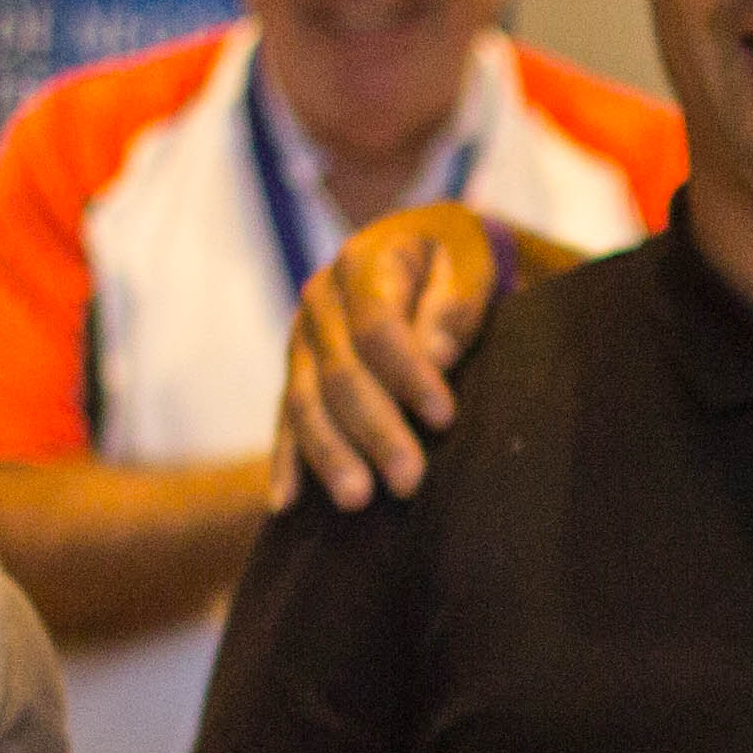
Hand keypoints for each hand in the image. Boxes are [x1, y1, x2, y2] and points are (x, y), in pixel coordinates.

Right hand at [273, 207, 509, 509]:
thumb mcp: (468, 266)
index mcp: (361, 264)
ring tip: (357, 500)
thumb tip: (435, 354)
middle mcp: (320, 302)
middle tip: (409, 480)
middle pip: (340, 373)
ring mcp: (302, 340)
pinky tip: (287, 503)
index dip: (409, 375)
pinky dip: (286, 462)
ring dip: (330, 455)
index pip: (378, 327)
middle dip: (375, 430)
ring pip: (305, 402)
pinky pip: (285, 420)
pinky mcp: (297, 372)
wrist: (420, 249)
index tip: (444, 418)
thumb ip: (455, 305)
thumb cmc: (454, 263)